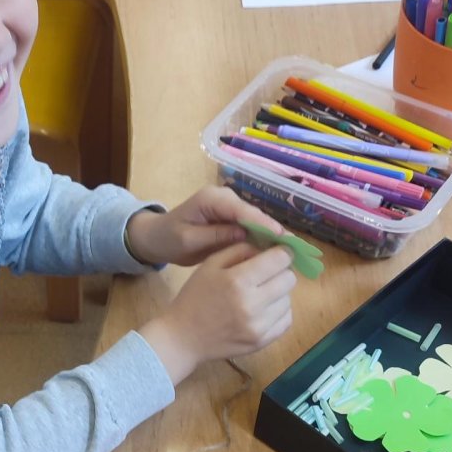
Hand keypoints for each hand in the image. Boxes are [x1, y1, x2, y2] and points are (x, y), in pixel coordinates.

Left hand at [125, 188, 281, 267]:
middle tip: (296, 248)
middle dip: (274, 231)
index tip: (281, 238)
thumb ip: (215, 235)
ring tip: (292, 252)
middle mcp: (224, 198)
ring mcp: (229, 208)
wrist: (156, 238)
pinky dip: (262, 239)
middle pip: (254, 214)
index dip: (264, 224)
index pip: (243, 211)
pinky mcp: (231, 219)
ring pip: (255, 222)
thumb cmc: (168, 239)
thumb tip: (244, 233)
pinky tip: (277, 253)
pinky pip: (250, 228)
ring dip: (272, 236)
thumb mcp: (188, 240)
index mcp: (212, 199)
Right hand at [139, 242, 295, 384]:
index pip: (280, 259)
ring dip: (278, 293)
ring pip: (289, 299)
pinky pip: (286, 320)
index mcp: (237, 281)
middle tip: (267, 275)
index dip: (282, 252)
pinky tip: (263, 310)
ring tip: (260, 295)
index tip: (277, 253)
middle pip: (289, 278)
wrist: (183, 338)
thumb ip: (240, 250)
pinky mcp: (262, 342)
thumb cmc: (195, 297)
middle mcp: (252, 304)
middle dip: (281, 272)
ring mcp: (259, 326)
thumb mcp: (210, 265)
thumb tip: (269, 247)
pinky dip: (279, 312)